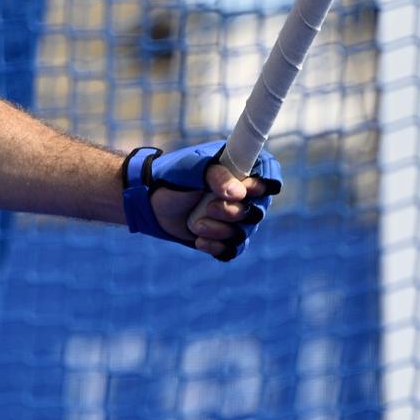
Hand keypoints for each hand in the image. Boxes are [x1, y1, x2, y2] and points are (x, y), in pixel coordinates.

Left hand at [122, 142, 281, 260]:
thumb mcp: (190, 169)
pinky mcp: (223, 237)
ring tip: (198, 224)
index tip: (245, 189)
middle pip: (258, 211)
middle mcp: (243, 194)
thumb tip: (239, 192)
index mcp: (240, 170)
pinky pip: (232, 249)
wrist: (150, 201)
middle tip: (209, 207)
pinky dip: (217, 247)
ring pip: (244, 233)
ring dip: (220, 230)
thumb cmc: (172, 177)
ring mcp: (234, 217)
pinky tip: (200, 241)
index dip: (262, 187)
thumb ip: (214, 174)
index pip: (269, 177)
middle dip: (233, 213)